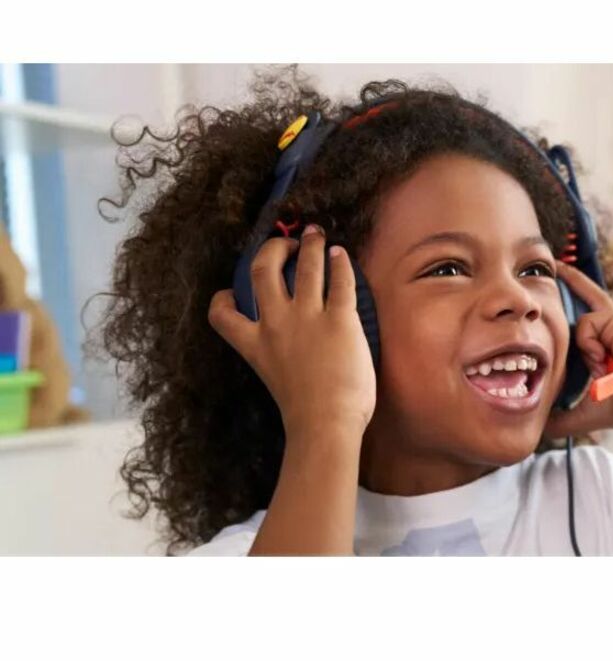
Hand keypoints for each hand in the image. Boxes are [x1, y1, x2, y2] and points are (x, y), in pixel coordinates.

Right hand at [208, 225, 376, 438]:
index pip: (221, 314)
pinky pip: (339, 280)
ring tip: (316, 234)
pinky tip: (342, 256)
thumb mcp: (275, 382)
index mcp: (255, 345)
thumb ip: (276, 359)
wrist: (324, 426)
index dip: (222, 298)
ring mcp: (307, 318)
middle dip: (271, 249)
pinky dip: (341, 263)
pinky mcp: (339, 319)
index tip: (231, 292)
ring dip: (310, 245)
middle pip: (261, 270)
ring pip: (304, 265)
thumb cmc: (307, 418)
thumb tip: (295, 353)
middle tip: (286, 243)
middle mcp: (275, 324)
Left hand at [543, 260, 612, 438]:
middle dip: (570, 278)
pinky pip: (587, 325)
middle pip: (584, 298)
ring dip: (584, 352)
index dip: (574, 293)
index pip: (585, 315)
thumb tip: (540, 431)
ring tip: (601, 369)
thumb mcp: (583, 411)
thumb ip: (560, 417)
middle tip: (553, 260)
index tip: (559, 274)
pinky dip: (590, 345)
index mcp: (606, 344)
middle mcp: (611, 329)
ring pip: (579, 326)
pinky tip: (605, 360)